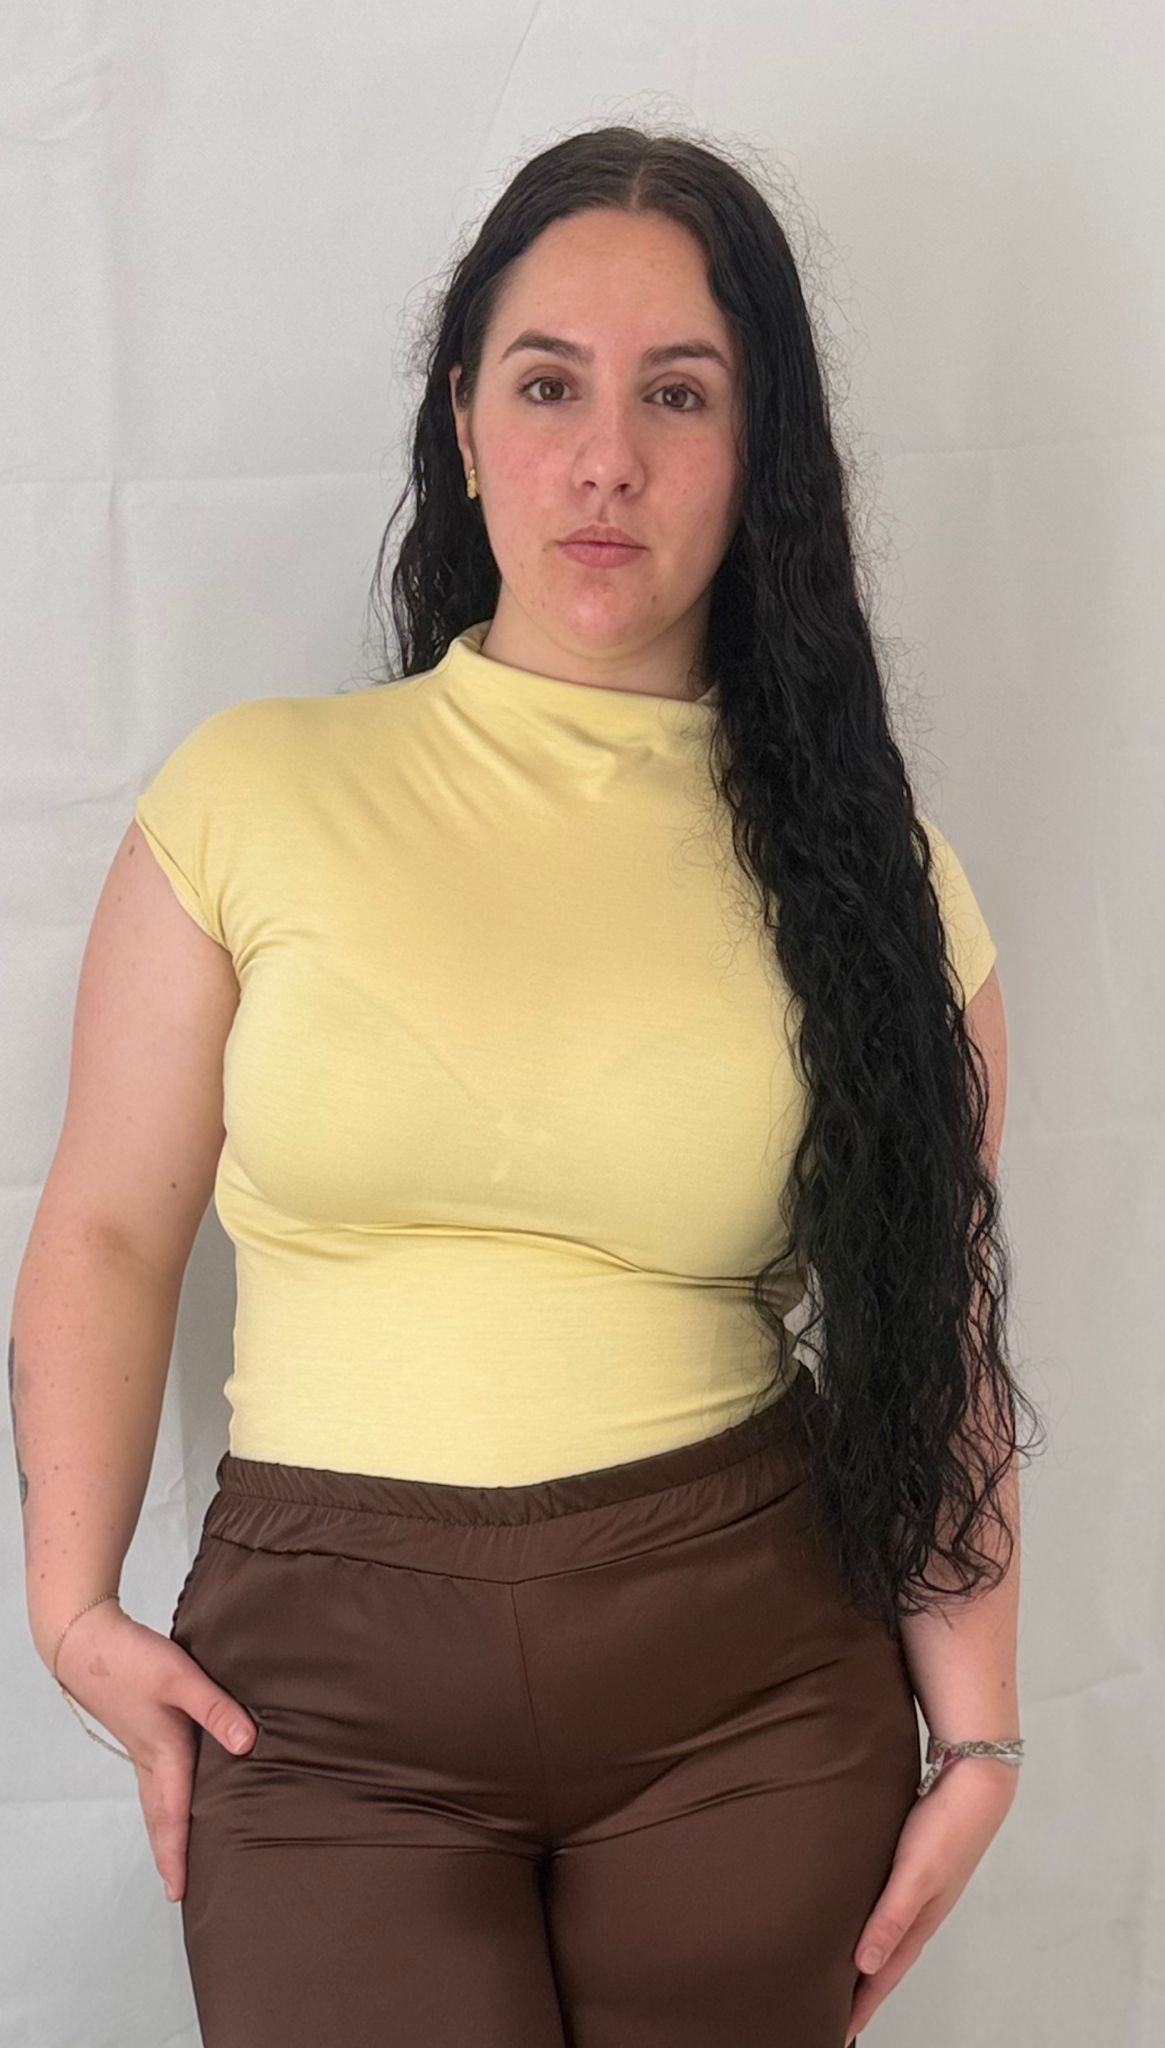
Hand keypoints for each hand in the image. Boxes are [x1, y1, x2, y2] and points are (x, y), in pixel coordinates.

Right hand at [51, 1598, 258, 1903]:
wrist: (87, 1643)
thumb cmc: (131, 1660)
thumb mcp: (181, 1678)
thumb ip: (216, 1709)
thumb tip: (249, 1744)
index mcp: (163, 1756)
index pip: (172, 1820)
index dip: (177, 1857)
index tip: (179, 1894)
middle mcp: (151, 1761)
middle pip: (161, 1820)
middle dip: (171, 1854)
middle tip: (180, 1889)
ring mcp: (142, 1748)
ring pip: (157, 1802)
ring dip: (168, 1830)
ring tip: (181, 1854)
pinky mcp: (141, 1732)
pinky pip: (155, 1782)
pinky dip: (165, 1802)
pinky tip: (179, 1795)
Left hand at [844, 1759, 1018, 2044]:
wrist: (974, 1781)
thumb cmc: (947, 1828)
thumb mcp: (915, 1876)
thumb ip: (891, 1918)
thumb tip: (865, 1966)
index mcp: (920, 1921)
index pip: (885, 1975)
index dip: (862, 2004)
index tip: (837, 2032)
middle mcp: (919, 1910)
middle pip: (885, 1961)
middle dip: (861, 1990)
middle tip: (831, 2011)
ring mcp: (918, 1888)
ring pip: (885, 1933)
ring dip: (865, 1957)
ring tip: (839, 1973)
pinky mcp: (913, 1864)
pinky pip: (886, 1905)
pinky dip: (872, 1921)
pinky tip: (856, 1914)